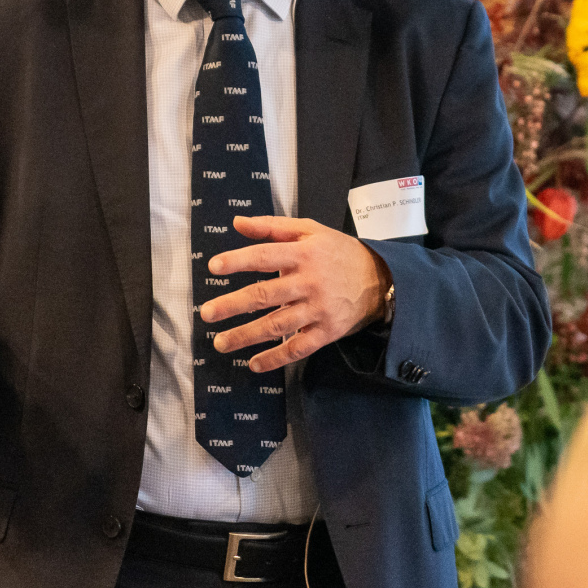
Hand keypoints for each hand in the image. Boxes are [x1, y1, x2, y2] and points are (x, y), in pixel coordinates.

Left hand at [201, 215, 390, 372]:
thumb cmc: (337, 252)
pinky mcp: (327, 332)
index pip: (265, 257)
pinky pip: (298, 349)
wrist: (379, 279)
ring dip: (246, 336)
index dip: (238, 261)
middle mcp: (309, 282)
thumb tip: (238, 223)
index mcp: (304, 254)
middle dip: (233, 305)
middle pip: (265, 295)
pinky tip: (254, 364)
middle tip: (207, 313)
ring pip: (277, 325)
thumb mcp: (310, 231)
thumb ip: (272, 227)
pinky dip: (275, 358)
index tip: (214, 267)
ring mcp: (318, 309)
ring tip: (221, 342)